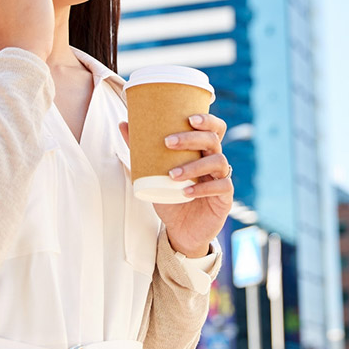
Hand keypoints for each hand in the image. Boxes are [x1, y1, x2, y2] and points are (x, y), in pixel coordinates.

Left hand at [119, 114, 232, 257]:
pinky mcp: (225, 198)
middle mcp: (215, 161)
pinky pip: (221, 187)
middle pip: (212, 140)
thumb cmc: (170, 197)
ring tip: (172, 175)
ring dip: (194, 166)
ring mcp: (222, 178)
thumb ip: (141, 150)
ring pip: (218, 162)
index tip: (189, 119)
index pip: (214, 129)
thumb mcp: (153, 173)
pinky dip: (203, 188)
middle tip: (168, 142)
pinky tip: (186, 192)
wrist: (181, 230)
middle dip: (191, 138)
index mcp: (202, 151)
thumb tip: (123, 124)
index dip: (207, 120)